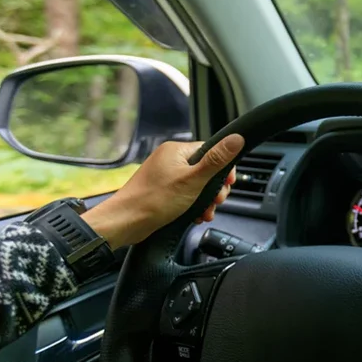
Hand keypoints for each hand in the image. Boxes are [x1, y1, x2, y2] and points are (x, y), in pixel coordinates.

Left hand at [81, 134, 244, 249]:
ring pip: (197, 184)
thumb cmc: (154, 200)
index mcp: (177, 151)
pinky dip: (194, 204)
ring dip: (206, 200)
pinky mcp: (162, 190)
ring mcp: (165, 175)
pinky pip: (186, 193)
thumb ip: (217, 160)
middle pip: (206, 169)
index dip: (223, 169)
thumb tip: (236, 139)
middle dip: (215, 188)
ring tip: (205, 212)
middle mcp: (170, 159)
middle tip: (215, 201)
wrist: (125, 222)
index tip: (227, 184)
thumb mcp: (193, 180)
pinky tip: (195, 215)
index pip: (212, 150)